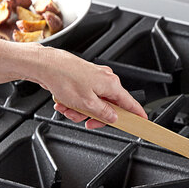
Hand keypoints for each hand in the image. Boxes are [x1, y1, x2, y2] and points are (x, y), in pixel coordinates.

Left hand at [31, 46, 146, 129]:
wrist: (45, 65)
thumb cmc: (64, 78)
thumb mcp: (87, 104)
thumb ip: (104, 113)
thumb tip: (114, 117)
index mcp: (111, 84)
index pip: (130, 103)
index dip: (137, 114)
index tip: (143, 122)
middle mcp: (105, 79)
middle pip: (109, 107)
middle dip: (95, 116)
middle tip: (87, 121)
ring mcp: (94, 78)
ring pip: (94, 104)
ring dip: (80, 111)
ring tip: (68, 109)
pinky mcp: (83, 79)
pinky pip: (84, 97)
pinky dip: (74, 103)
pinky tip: (64, 102)